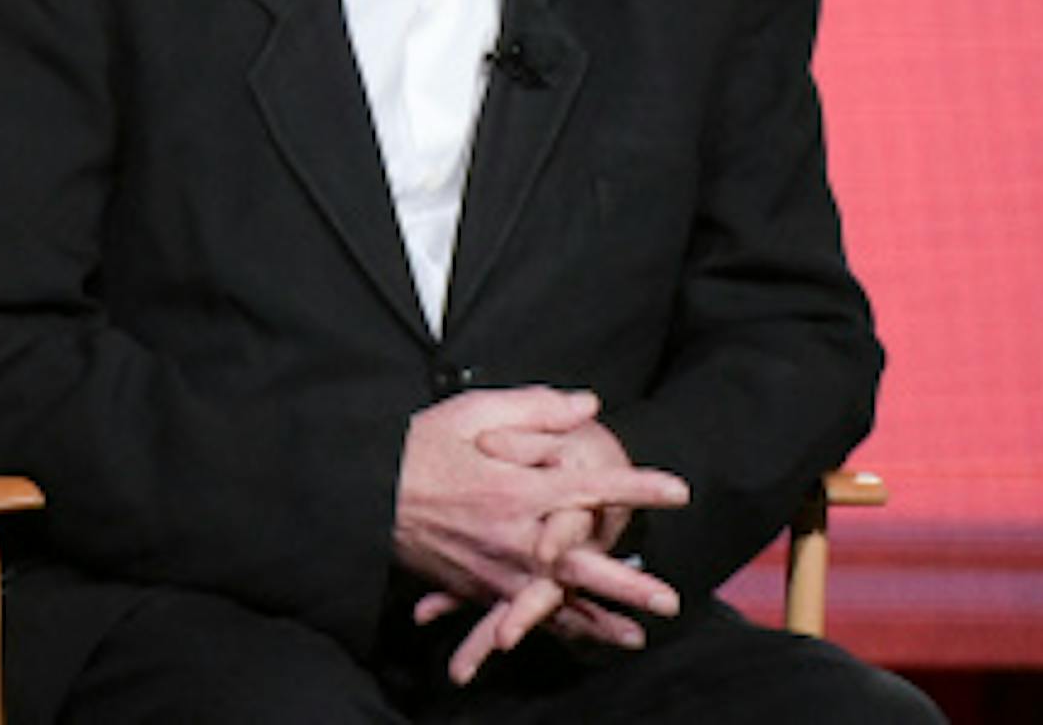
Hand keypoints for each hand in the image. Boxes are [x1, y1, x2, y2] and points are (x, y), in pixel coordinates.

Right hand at [393, 389, 687, 682]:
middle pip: (579, 565)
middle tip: (669, 599)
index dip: (639, 488)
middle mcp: (511, 535)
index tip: (679, 491)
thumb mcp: (476, 410)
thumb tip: (587, 404)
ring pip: (554, 603)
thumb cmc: (420, 444)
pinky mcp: (476, 587)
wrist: (363, 491)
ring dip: (597, 621)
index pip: (591, 487)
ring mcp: (493, 569)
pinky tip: (580, 638)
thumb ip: (536, 408)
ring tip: (636, 636)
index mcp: (516, 487)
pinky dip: (553, 628)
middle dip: (627, 584)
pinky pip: (520, 614)